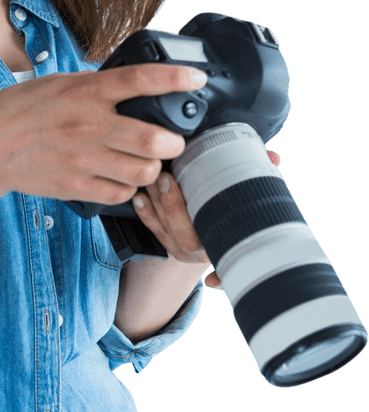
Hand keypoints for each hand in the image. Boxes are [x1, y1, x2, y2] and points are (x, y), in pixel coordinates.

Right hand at [0, 62, 207, 207]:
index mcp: (85, 90)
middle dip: (173, 143)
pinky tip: (119, 178)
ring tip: (145, 164)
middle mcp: (87, 124)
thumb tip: (134, 89)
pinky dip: (127, 188)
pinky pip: (120, 193)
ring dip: (152, 170)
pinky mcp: (75, 185)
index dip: (175, 80)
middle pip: (153, 140)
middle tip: (171, 142)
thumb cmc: (21, 110)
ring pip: (143, 172)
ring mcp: (82, 158)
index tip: (197, 80)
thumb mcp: (59, 83)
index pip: (140, 80)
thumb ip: (96, 88)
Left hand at [132, 150, 281, 287]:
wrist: (225, 242)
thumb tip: (272, 157)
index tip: (181, 184)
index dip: (187, 210)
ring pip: (163, 228)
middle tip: (164, 175)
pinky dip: (145, 213)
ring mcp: (181, 251)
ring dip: (155, 201)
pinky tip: (139, 196)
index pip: (202, 235)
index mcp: (222, 245)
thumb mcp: (252, 203)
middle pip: (180, 232)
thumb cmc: (240, 216)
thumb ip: (261, 181)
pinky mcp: (168, 245)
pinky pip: (153, 230)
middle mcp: (200, 253)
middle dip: (170, 203)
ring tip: (152, 176)